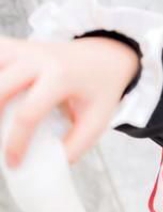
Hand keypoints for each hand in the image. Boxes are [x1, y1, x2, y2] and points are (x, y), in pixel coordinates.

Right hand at [0, 35, 139, 165]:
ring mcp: (23, 49)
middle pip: (0, 88)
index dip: (16, 141)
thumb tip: (49, 165)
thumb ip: (76, 145)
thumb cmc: (98, 91)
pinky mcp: (15, 46)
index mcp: (61, 77)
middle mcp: (38, 58)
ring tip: (1, 120)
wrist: (102, 57)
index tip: (13, 162)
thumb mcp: (97, 121)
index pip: (28, 113)